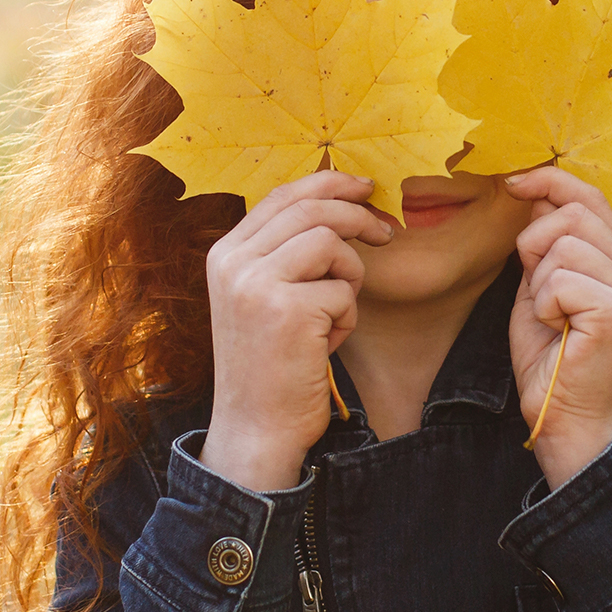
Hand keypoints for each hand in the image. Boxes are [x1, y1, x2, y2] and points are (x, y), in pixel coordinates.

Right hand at [200, 170, 391, 492]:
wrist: (255, 429)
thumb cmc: (271, 367)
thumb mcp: (261, 299)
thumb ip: (283, 254)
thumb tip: (338, 207)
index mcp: (224, 254)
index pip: (282, 195)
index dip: (329, 183)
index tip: (365, 188)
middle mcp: (233, 262)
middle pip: (310, 208)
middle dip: (358, 215)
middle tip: (387, 233)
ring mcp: (256, 283)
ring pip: (331, 243)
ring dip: (350, 278)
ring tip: (335, 315)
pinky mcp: (286, 309)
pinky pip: (343, 290)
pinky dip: (347, 319)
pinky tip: (326, 345)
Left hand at [504, 167, 611, 486]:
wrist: (563, 417)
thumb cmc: (550, 356)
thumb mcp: (541, 287)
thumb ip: (545, 244)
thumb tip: (535, 192)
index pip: (591, 198)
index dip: (550, 181)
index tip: (513, 183)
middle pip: (574, 214)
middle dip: (535, 243)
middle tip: (537, 289)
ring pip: (563, 246)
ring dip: (539, 283)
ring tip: (552, 316)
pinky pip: (561, 280)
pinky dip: (544, 305)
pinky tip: (557, 329)